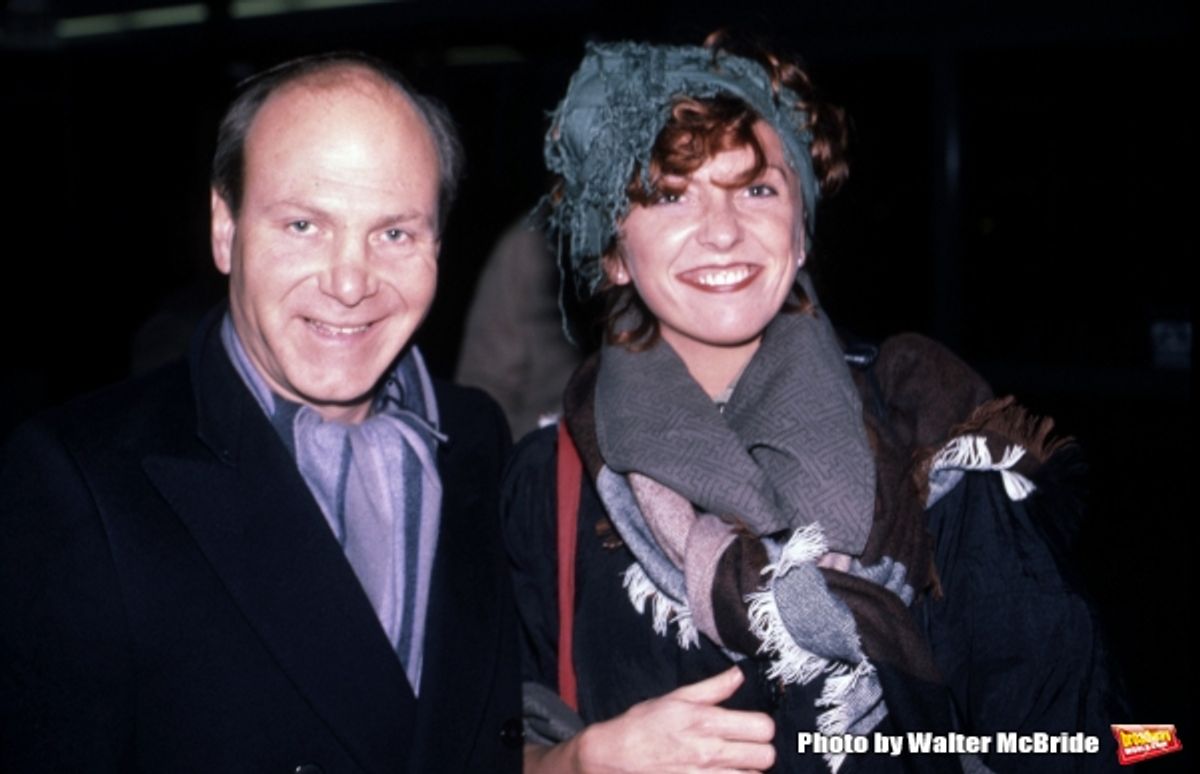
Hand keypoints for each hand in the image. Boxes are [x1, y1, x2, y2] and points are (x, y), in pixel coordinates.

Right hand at [527, 666, 775, 773]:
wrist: (613, 758)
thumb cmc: (643, 726)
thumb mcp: (675, 698)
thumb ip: (712, 688)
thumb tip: (738, 674)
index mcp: (706, 722)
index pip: (763, 727)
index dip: (762, 726)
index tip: (752, 726)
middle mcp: (710, 752)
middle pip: (766, 756)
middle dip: (760, 750)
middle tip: (745, 746)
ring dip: (746, 769)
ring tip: (731, 762)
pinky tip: (720, 772)